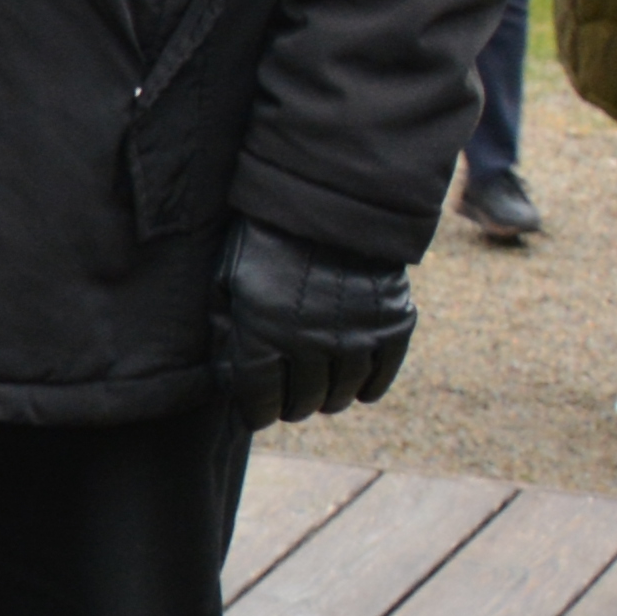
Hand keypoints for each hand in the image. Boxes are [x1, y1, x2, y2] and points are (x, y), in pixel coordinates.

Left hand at [213, 220, 416, 427]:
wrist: (333, 202)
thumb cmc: (269, 239)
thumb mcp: (228, 278)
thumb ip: (224, 326)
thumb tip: (224, 372)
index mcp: (265, 334)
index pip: (261, 399)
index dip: (257, 412)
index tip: (257, 414)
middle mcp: (312, 344)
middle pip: (304, 402)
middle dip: (292, 406)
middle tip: (290, 402)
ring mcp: (356, 337)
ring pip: (342, 394)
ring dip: (328, 399)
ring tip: (321, 395)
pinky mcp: (392, 325)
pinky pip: (381, 375)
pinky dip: (368, 386)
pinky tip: (358, 388)